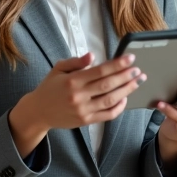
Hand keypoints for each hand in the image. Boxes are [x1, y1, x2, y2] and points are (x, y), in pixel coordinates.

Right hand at [9, 52, 145, 157]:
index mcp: (73, 80)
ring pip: (110, 100)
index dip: (117, 64)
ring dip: (127, 90)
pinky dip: (119, 107)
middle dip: (126, 76)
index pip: (100, 70)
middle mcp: (79, 96)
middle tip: (138, 70)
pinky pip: (107, 115)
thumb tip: (93, 55)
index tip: (130, 58)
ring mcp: (83, 110)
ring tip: (137, 82)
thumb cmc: (50, 87)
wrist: (38, 112)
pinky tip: (125, 98)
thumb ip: (76, 62)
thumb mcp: (58, 69)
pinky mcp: (86, 121)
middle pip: (108, 85)